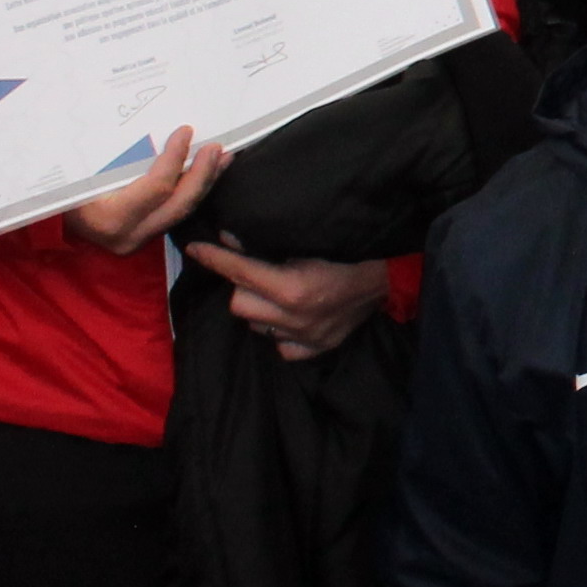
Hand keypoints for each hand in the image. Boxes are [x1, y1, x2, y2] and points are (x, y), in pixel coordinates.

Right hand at [68, 128, 229, 255]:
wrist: (44, 218)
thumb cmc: (56, 187)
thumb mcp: (77, 171)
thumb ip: (109, 155)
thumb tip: (141, 116)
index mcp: (109, 218)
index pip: (157, 187)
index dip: (175, 157)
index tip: (186, 131)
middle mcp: (127, 235)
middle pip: (178, 204)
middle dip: (203, 174)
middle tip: (218, 147)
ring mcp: (137, 239)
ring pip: (181, 211)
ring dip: (204, 182)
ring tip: (222, 157)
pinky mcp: (143, 236)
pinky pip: (173, 212)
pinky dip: (190, 190)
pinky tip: (204, 172)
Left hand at [182, 238, 383, 358]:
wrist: (391, 278)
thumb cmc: (353, 252)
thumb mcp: (311, 241)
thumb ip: (269, 245)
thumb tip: (229, 237)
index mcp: (294, 288)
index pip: (239, 272)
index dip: (214, 258)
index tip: (195, 248)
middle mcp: (296, 317)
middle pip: (239, 303)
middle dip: (243, 286)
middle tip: (258, 273)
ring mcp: (305, 337)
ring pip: (255, 325)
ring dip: (259, 308)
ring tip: (276, 294)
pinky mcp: (315, 349)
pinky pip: (279, 345)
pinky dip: (279, 331)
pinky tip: (292, 317)